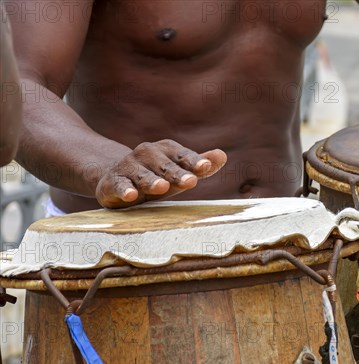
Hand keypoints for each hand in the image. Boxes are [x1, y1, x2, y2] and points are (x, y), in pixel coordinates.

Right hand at [95, 139, 226, 207]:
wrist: (114, 176)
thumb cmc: (155, 176)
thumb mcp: (178, 171)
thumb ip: (199, 164)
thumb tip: (222, 156)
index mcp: (166, 150)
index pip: (183, 156)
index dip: (195, 162)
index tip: (206, 167)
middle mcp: (147, 155)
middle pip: (165, 166)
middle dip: (177, 174)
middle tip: (191, 182)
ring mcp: (129, 167)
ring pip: (142, 175)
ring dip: (152, 181)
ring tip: (162, 187)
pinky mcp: (113, 182)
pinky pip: (119, 185)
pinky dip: (125, 190)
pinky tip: (131, 195)